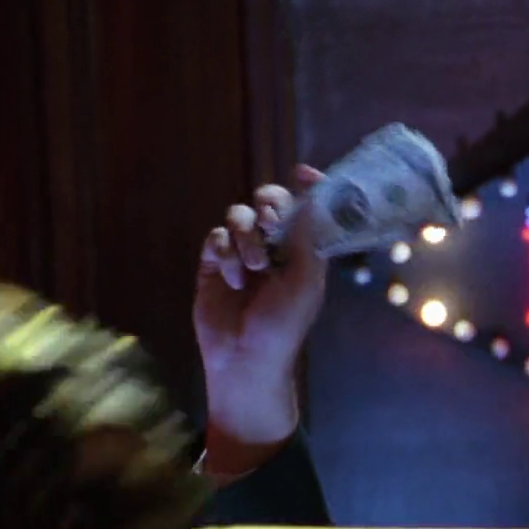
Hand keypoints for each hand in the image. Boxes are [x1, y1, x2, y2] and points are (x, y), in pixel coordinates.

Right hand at [194, 165, 326, 467]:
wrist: (244, 358)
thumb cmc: (283, 326)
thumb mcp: (304, 281)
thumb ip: (307, 237)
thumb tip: (314, 195)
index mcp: (304, 251)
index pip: (306, 208)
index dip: (307, 188)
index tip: (304, 171)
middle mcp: (275, 248)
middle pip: (269, 202)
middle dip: (269, 204)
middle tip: (270, 218)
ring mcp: (242, 254)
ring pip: (239, 216)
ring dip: (246, 235)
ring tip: (254, 267)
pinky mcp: (214, 264)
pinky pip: (216, 236)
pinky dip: (224, 252)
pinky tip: (232, 277)